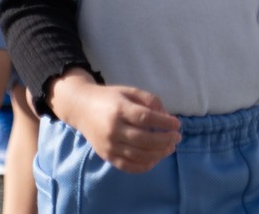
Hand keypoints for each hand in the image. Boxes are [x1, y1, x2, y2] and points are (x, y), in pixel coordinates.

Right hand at [49, 72, 180, 173]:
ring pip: (139, 155)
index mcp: (119, 109)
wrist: (81, 108)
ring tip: (170, 148)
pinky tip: (156, 159)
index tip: (177, 124)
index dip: (164, 122)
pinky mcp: (106, 156)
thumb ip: (149, 100)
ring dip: (159, 154)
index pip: (145, 118)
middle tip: (177, 137)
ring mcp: (109, 145)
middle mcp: (113, 129)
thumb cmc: (109, 98)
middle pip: (144, 139)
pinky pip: (128, 166)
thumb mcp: (129, 91)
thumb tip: (167, 116)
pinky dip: (145, 166)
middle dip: (165, 140)